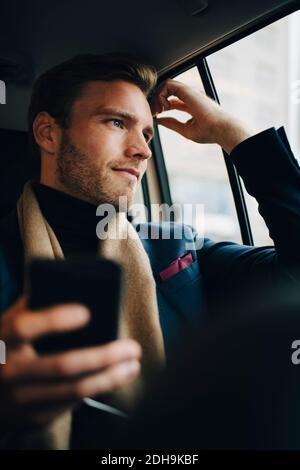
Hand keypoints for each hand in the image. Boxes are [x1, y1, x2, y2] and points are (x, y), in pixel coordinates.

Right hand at [0, 296, 140, 431]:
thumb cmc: (4, 347)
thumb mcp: (7, 324)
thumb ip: (33, 305)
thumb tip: (74, 285)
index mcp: (2, 340)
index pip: (24, 326)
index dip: (55, 319)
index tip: (86, 312)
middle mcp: (8, 372)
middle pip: (62, 364)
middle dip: (104, 356)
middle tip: (132, 347)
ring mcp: (20, 400)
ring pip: (74, 390)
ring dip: (110, 378)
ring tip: (133, 365)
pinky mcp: (33, 417)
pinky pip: (71, 404)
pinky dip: (97, 390)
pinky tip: (114, 377)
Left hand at [151, 79, 252, 153]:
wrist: (220, 129)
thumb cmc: (208, 132)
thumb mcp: (185, 130)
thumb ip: (171, 124)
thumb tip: (158, 120)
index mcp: (191, 105)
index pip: (172, 101)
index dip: (162, 107)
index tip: (157, 116)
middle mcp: (190, 96)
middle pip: (167, 91)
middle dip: (157, 100)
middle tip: (155, 113)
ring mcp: (189, 92)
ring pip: (166, 85)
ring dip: (158, 97)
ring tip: (160, 110)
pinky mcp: (187, 90)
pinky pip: (168, 84)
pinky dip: (161, 94)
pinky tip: (165, 107)